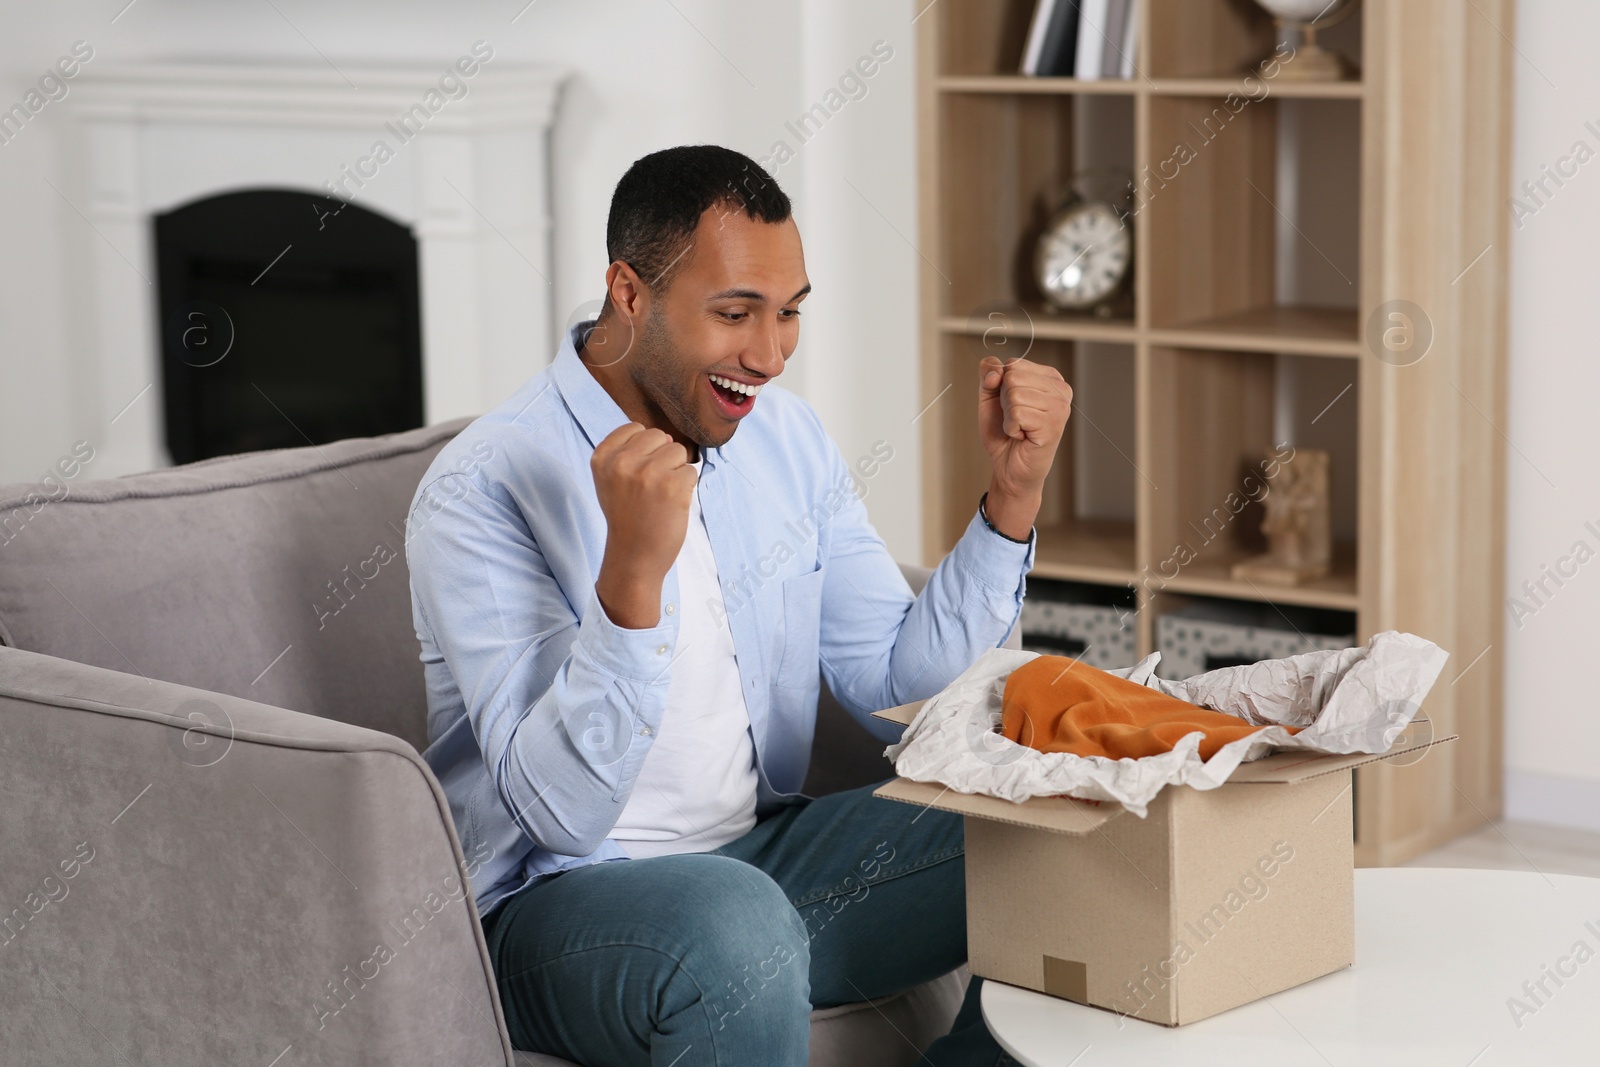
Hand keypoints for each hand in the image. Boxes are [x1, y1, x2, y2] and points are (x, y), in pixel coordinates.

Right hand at [592, 423, 697, 628]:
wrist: (633, 557)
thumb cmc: (627, 517)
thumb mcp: (611, 480)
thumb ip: (629, 453)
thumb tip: (667, 437)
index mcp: (603, 457)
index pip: (635, 428)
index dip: (644, 449)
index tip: (637, 475)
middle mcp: (622, 461)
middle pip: (660, 437)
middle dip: (662, 458)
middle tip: (651, 488)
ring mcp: (647, 472)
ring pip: (678, 451)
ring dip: (676, 473)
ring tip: (660, 496)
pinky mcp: (671, 486)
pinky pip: (691, 471)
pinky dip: (686, 488)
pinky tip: (671, 505)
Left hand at [976, 355, 1071, 539]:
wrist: (1009, 467)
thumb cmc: (1004, 432)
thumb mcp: (990, 397)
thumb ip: (989, 374)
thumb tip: (995, 370)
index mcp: (1050, 377)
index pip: (1014, 364)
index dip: (1001, 386)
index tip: (1013, 405)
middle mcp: (1061, 389)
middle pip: (1013, 377)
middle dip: (1004, 401)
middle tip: (1016, 419)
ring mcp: (1060, 407)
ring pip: (1014, 395)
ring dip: (1008, 416)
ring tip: (1020, 428)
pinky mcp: (1053, 425)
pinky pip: (1017, 414)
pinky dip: (1011, 428)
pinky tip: (1022, 436)